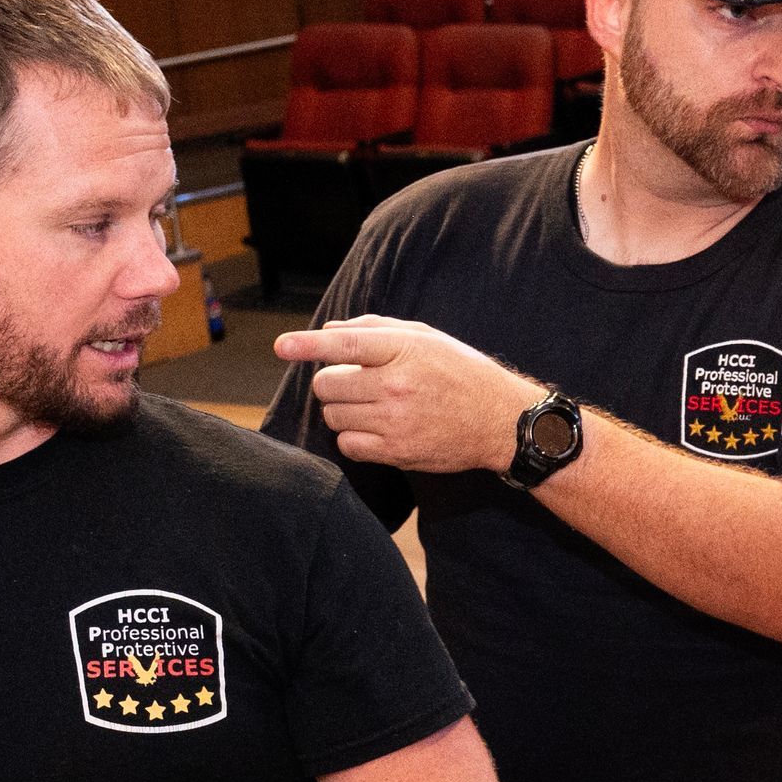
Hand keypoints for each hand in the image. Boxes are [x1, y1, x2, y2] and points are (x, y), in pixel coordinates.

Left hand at [273, 316, 539, 474]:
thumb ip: (375, 329)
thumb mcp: (426, 338)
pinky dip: (352, 437)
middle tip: (356, 383)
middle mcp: (397, 384)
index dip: (308, 345)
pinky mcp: (396, 452)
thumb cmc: (460, 373)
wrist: (499, 421)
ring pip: (332, 416)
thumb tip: (328, 330)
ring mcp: (395, 421)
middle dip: (333, 382)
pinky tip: (374, 428)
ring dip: (341, 410)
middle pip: (327, 384)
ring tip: (370, 406)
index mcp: (404, 349)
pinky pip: (347, 444)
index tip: (282, 346)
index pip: (345, 344)